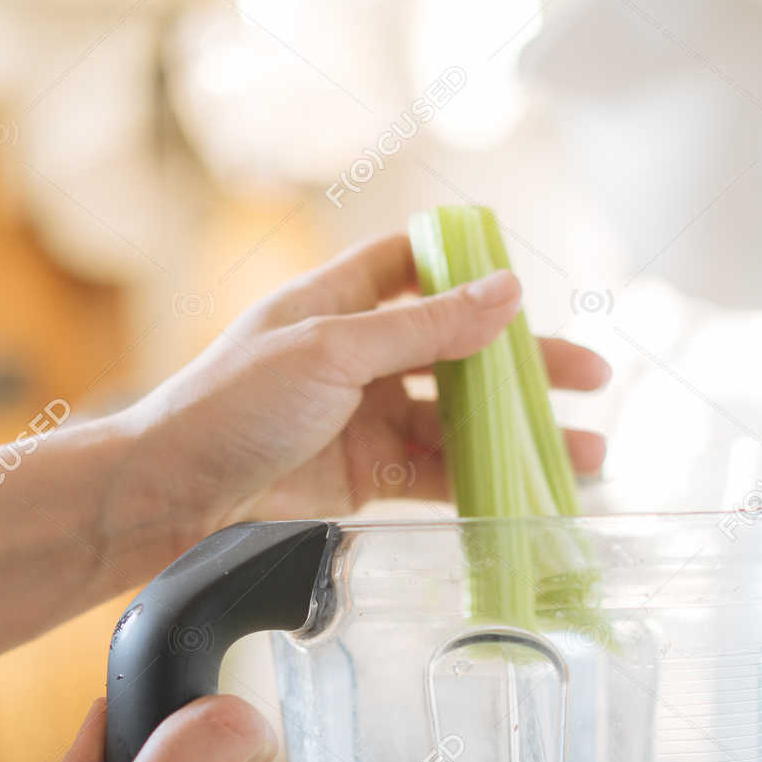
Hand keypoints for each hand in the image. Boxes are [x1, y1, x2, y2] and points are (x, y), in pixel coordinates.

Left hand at [125, 231, 608, 554]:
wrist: (168, 494)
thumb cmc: (229, 404)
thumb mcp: (332, 352)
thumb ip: (424, 329)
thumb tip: (505, 291)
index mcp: (340, 302)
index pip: (418, 267)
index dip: (473, 271)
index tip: (530, 285)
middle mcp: (358, 357)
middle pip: (459, 351)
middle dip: (526, 367)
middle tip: (593, 380)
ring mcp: (365, 419)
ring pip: (459, 421)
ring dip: (518, 435)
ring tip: (586, 453)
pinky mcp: (365, 479)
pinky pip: (438, 476)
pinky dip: (483, 483)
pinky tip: (529, 491)